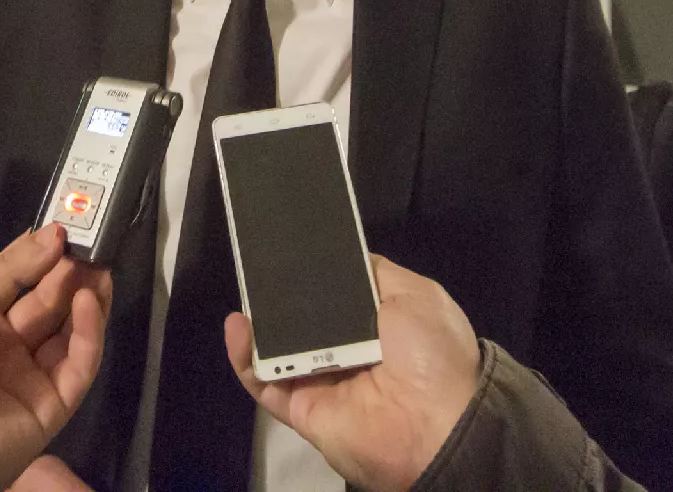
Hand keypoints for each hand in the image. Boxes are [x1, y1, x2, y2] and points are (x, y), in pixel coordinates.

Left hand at [0, 224, 110, 491]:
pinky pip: (77, 367)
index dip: (43, 256)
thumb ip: (8, 274)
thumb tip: (52, 233)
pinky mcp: (53, 409)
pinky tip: (88, 301)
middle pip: (51, 305)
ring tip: (99, 263)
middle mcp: (10, 350)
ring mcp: (32, 380)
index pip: (22, 283)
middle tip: (93, 238)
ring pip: (71, 334)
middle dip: (70, 272)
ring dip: (87, 298)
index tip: (67, 225)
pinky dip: (88, 334)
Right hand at [226, 256, 480, 491]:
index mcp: (377, 326)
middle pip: (302, 320)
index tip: (289, 249)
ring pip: (277, 349)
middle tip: (257, 263)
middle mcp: (347, 352)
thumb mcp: (416, 295)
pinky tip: (237, 327)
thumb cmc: (431, 352)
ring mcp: (320, 382)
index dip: (313, 275)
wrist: (435, 424)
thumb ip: (376, 274)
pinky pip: (264, 383)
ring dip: (258, 322)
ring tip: (244, 289)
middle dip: (281, 294)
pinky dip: (243, 357)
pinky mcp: (300, 409)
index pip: (334, 296)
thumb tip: (344, 256)